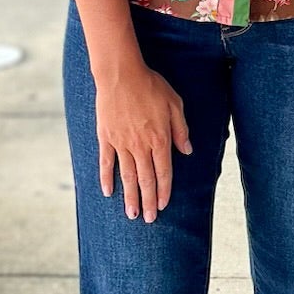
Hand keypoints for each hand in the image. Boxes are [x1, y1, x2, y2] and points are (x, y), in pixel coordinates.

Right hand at [95, 64, 191, 220]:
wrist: (120, 74)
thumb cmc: (150, 86)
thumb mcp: (174, 104)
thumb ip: (181, 129)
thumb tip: (187, 151)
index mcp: (159, 139)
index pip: (164, 172)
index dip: (164, 191)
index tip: (164, 205)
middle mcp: (140, 146)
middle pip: (146, 179)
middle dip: (149, 201)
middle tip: (149, 220)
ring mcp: (121, 143)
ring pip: (126, 176)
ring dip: (130, 197)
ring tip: (132, 214)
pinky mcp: (106, 137)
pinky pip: (106, 162)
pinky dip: (106, 178)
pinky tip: (108, 192)